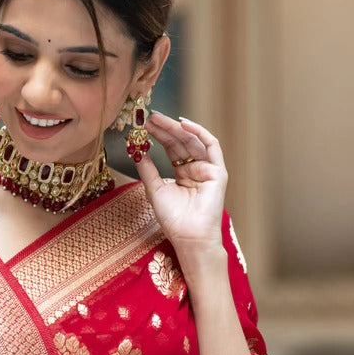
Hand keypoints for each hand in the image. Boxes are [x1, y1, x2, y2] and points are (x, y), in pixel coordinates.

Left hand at [135, 112, 227, 254]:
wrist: (188, 237)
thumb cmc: (173, 219)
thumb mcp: (154, 189)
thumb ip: (147, 169)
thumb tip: (135, 150)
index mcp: (182, 174)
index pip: (171, 148)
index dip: (159, 135)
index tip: (143, 125)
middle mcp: (196, 169)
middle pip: (181, 142)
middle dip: (165, 128)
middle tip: (149, 117)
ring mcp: (208, 169)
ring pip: (193, 141)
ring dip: (176, 128)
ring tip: (158, 119)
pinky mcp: (218, 172)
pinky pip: (211, 146)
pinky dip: (199, 133)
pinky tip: (183, 124)